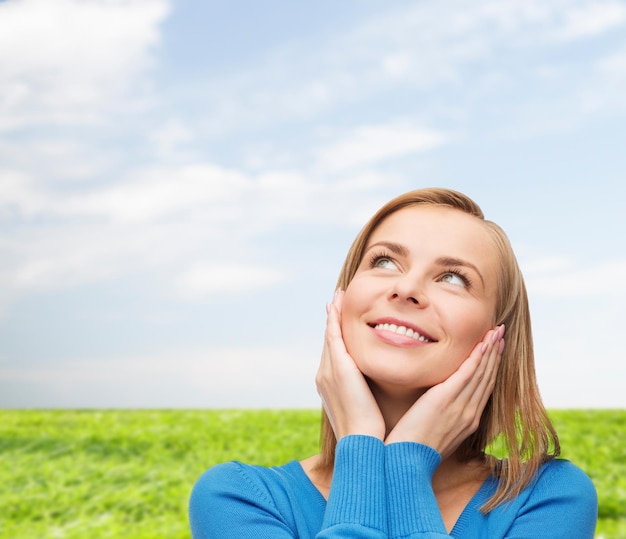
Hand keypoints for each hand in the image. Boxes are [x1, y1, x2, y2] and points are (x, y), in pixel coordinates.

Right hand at [315, 290, 385, 440]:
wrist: (362, 443)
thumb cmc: (370, 434)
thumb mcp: (366, 412)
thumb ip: (369, 398)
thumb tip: (379, 395)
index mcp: (331, 386)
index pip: (334, 355)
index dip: (336, 337)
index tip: (339, 321)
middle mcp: (325, 375)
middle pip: (329, 342)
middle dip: (331, 322)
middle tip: (334, 302)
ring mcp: (329, 370)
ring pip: (330, 335)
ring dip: (332, 315)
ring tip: (336, 298)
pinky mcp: (337, 366)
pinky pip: (333, 335)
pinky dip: (333, 319)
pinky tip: (336, 304)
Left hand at [385, 325, 504, 458]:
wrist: (405, 462)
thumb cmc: (413, 450)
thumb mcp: (434, 432)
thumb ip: (441, 417)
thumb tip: (436, 406)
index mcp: (468, 421)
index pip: (484, 388)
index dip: (491, 367)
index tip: (495, 349)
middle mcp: (470, 413)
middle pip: (487, 377)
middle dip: (495, 354)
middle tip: (500, 333)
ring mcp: (461, 406)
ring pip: (481, 372)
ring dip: (490, 350)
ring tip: (496, 331)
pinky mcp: (446, 399)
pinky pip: (467, 374)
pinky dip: (477, 357)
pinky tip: (483, 344)